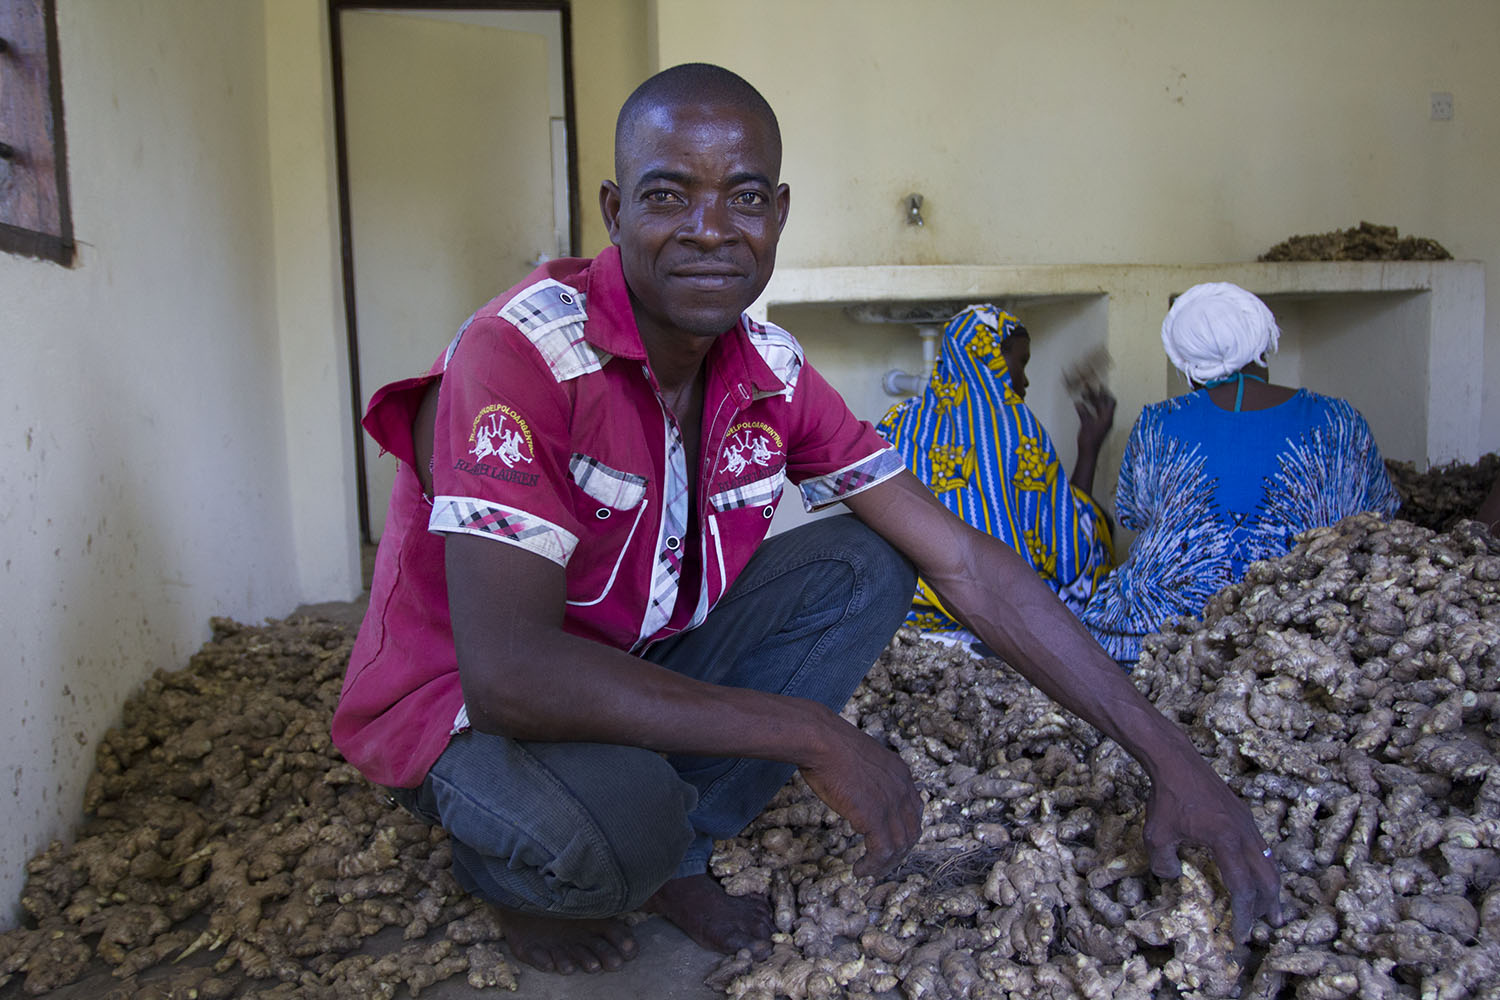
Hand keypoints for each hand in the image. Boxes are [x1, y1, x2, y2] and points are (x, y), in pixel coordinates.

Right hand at [798, 718, 921, 877]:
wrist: (821, 741)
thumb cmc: (829, 745)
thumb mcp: (861, 758)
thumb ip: (869, 776)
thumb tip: (859, 790)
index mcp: (900, 773)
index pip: (914, 809)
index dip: (904, 829)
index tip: (890, 841)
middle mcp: (902, 789)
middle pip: (912, 831)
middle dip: (899, 851)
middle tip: (882, 863)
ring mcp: (891, 803)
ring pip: (900, 846)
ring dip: (885, 864)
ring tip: (869, 871)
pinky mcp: (875, 817)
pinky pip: (882, 851)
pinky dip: (873, 865)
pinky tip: (860, 869)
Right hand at [1074, 386, 1115, 453]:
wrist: (1088, 452)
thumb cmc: (1088, 440)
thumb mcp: (1085, 424)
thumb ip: (1083, 413)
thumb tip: (1079, 403)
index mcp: (1107, 418)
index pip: (1110, 401)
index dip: (1105, 393)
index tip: (1099, 386)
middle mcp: (1107, 419)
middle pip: (1105, 404)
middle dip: (1098, 395)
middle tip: (1090, 388)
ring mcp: (1103, 423)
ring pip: (1100, 408)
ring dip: (1094, 401)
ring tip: (1085, 395)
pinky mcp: (1098, 426)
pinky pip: (1096, 413)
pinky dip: (1090, 408)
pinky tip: (1083, 406)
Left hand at [1142, 759, 1283, 942]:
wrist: (1177, 760)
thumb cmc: (1166, 798)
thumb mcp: (1156, 835)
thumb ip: (1163, 864)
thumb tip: (1173, 878)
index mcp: (1226, 841)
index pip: (1243, 888)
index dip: (1242, 915)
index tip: (1238, 934)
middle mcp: (1245, 834)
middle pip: (1267, 879)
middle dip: (1267, 907)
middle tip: (1265, 927)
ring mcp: (1248, 823)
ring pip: (1269, 863)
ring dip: (1270, 888)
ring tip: (1270, 909)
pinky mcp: (1245, 815)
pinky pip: (1262, 849)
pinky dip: (1263, 868)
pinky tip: (1256, 875)